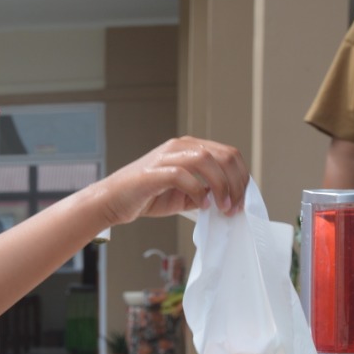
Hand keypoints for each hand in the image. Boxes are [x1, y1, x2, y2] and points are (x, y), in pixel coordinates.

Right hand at [96, 137, 247, 224]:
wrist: (111, 202)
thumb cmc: (144, 197)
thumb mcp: (183, 194)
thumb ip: (205, 191)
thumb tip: (229, 200)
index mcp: (189, 148)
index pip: (228, 154)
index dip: (242, 177)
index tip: (242, 200)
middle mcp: (179, 147)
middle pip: (223, 155)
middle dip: (236, 183)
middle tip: (235, 206)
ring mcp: (166, 157)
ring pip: (207, 160)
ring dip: (221, 186)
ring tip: (222, 207)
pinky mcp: (153, 172)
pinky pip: (183, 175)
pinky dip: (197, 191)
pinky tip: (200, 204)